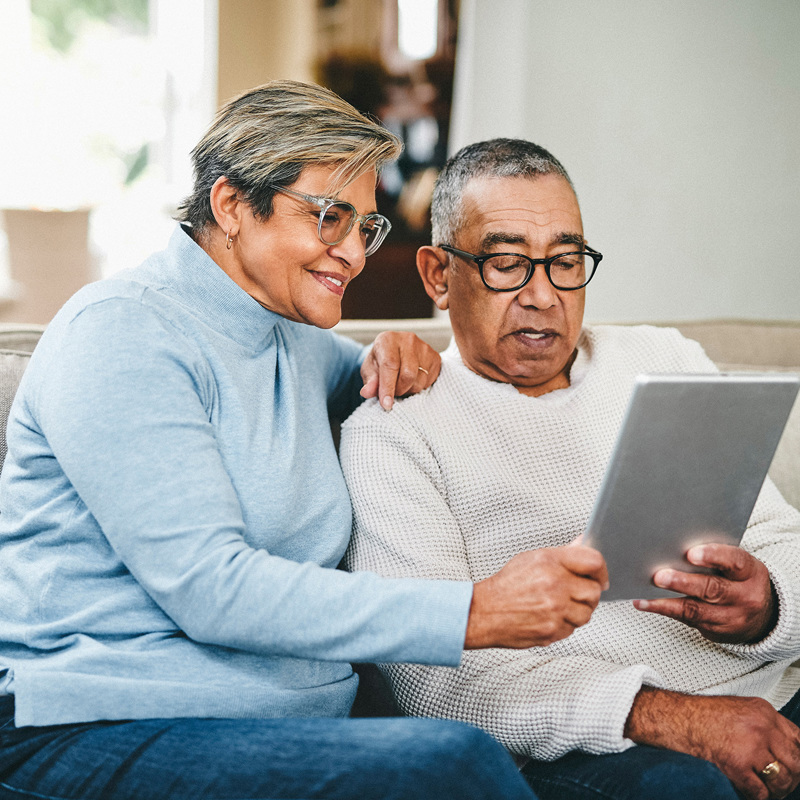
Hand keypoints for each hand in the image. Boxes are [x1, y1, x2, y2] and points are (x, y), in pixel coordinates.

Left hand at [360, 332, 440, 410]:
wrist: (395, 352)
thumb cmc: (380, 361)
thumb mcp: (370, 370)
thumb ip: (370, 382)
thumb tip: (367, 392)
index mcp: (388, 340)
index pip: (390, 365)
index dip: (388, 387)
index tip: (386, 404)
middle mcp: (408, 340)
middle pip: (408, 375)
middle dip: (399, 390)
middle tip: (392, 392)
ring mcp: (424, 348)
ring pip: (420, 381)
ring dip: (409, 390)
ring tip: (401, 385)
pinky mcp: (435, 357)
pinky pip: (429, 381)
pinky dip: (419, 387)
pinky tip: (412, 381)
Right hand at [464, 544, 608, 648]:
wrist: (485, 612)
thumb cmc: (506, 585)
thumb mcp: (532, 559)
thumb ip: (563, 553)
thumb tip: (583, 542)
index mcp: (550, 561)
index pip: (594, 561)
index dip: (601, 570)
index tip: (599, 576)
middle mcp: (554, 585)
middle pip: (594, 591)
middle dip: (588, 594)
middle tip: (574, 593)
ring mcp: (554, 609)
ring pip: (587, 613)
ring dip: (577, 611)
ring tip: (558, 606)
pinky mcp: (553, 631)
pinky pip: (573, 629)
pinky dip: (565, 625)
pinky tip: (549, 616)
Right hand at [626, 688, 799, 799]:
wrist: (678, 718)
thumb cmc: (704, 714)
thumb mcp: (741, 709)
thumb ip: (764, 724)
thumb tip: (785, 748)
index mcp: (764, 711)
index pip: (798, 739)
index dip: (798, 756)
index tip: (795, 766)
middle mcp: (761, 727)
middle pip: (795, 761)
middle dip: (791, 776)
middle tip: (783, 782)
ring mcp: (751, 746)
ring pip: (782, 779)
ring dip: (775, 788)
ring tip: (767, 788)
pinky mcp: (738, 764)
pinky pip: (760, 791)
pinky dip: (757, 795)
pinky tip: (749, 790)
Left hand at [632, 544, 776, 642]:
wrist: (763, 616)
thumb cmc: (740, 579)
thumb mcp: (738, 565)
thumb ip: (716, 555)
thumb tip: (675, 541)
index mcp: (751, 573)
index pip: (735, 562)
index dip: (713, 556)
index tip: (690, 553)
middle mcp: (745, 597)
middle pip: (713, 589)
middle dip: (683, 582)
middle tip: (659, 576)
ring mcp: (731, 617)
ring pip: (697, 610)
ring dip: (667, 602)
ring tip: (645, 596)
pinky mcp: (715, 630)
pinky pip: (686, 620)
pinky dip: (663, 610)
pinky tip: (643, 603)